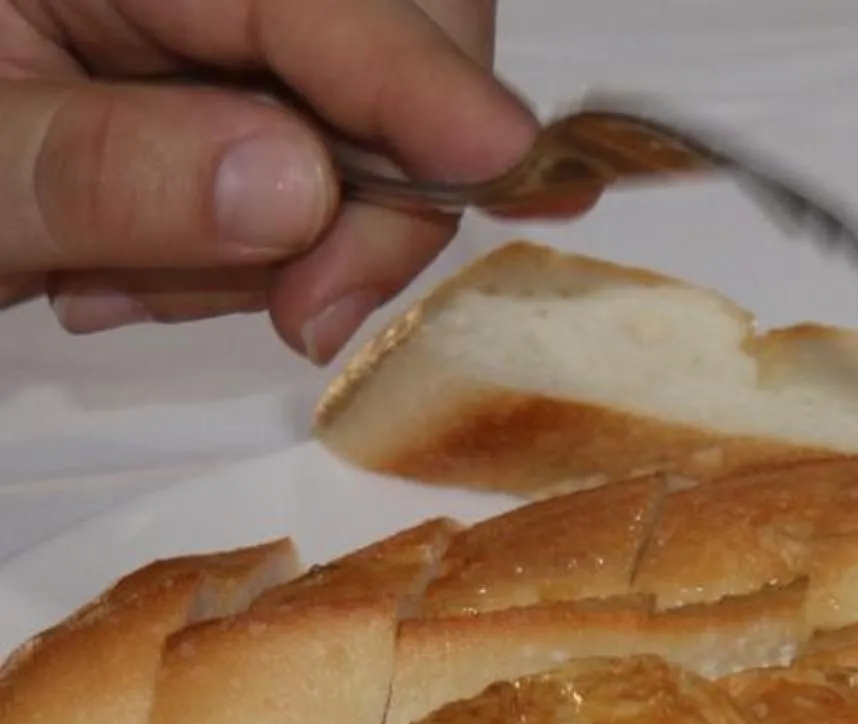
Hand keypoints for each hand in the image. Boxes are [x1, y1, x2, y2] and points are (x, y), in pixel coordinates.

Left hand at [0, 0, 542, 358]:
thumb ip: (105, 172)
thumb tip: (295, 189)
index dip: (420, 78)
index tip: (504, 164)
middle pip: (396, 27)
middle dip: (379, 180)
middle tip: (296, 312)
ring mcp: (202, 18)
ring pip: (371, 110)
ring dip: (299, 231)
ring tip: (122, 284)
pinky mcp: (207, 71)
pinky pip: (313, 148)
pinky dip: (258, 235)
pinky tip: (132, 263)